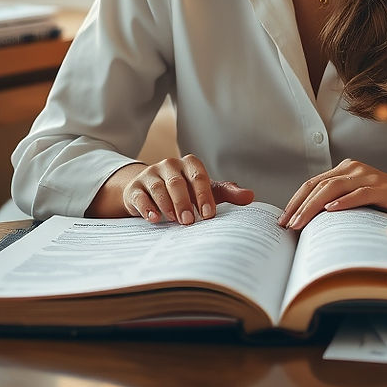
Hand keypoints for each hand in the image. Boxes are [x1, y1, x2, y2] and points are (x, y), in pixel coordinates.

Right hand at [123, 154, 253, 224]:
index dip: (204, 195)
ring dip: (167, 205)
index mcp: (189, 164)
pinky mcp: (135, 188)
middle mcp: (169, 165)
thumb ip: (228, 193)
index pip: (199, 176)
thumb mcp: (208, 191)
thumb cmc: (187, 192)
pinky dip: (147, 207)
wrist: (152, 191)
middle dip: (184, 202)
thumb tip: (251, 197)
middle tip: (190, 222)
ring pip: (158, 188)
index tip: (209, 215)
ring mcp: (150, 175)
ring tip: (174, 221)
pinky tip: (154, 219)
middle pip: (177, 182)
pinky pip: (140, 196)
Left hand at [277, 159, 386, 229]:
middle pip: (319, 185)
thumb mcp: (359, 202)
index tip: (282, 220)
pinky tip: (330, 211)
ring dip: (313, 207)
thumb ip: (339, 204)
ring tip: (300, 223)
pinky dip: (344, 202)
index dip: (296, 200)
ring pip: (334, 189)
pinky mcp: (383, 188)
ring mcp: (369, 176)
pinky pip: (360, 194)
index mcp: (346, 169)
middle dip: (299, 206)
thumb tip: (309, 225)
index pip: (313, 183)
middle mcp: (354, 168)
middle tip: (286, 225)